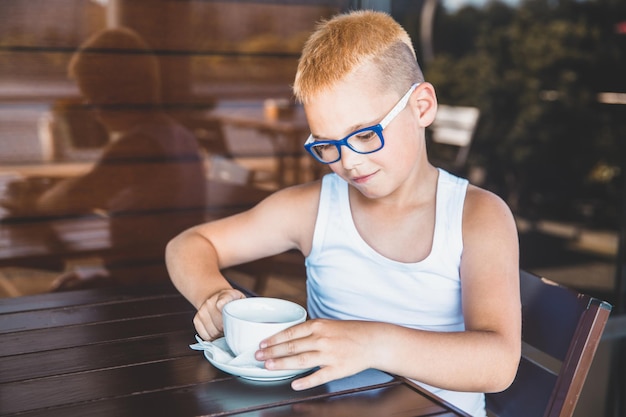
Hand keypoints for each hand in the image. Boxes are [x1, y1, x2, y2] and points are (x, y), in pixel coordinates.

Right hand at [193, 288, 245, 340]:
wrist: (215, 296)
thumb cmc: (232, 302)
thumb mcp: (242, 301)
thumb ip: (246, 309)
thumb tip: (251, 325)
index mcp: (226, 295)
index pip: (223, 302)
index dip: (223, 308)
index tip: (226, 314)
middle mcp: (211, 302)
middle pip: (220, 325)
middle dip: (228, 330)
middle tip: (233, 328)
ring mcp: (202, 310)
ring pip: (213, 333)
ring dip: (220, 335)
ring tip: (225, 330)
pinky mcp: (197, 319)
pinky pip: (205, 336)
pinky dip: (212, 338)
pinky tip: (217, 332)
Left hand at [256, 319, 375, 390]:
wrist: (373, 341)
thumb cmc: (349, 332)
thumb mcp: (328, 324)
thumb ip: (309, 330)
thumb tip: (288, 337)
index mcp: (318, 326)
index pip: (290, 332)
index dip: (273, 339)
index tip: (261, 344)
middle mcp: (322, 339)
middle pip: (291, 346)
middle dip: (272, 352)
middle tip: (257, 356)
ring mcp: (329, 354)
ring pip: (300, 361)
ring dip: (282, 364)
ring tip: (268, 367)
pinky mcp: (337, 369)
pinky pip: (318, 376)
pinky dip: (305, 381)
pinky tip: (294, 384)